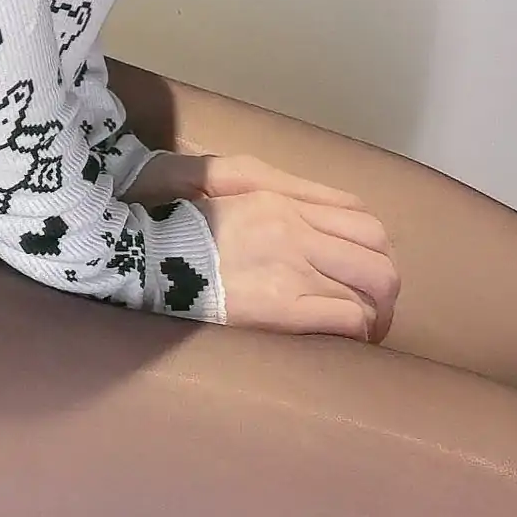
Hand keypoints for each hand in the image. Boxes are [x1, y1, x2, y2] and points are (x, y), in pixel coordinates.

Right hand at [130, 148, 398, 341]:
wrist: (133, 254)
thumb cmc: (163, 216)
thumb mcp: (208, 175)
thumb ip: (255, 181)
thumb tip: (290, 196)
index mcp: (279, 196)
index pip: (357, 215)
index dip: (371, 245)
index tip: (361, 268)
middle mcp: (295, 228)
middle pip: (377, 253)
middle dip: (384, 283)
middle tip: (372, 307)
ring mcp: (292, 268)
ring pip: (370, 288)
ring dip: (374, 313)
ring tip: (362, 331)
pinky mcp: (281, 310)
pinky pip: (346, 319)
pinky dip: (355, 332)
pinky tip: (341, 341)